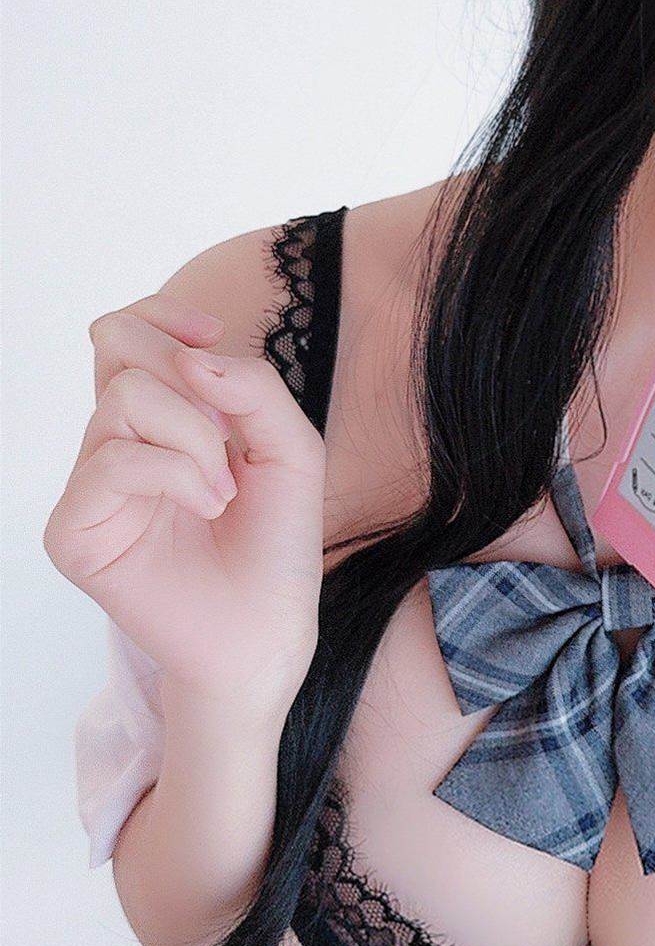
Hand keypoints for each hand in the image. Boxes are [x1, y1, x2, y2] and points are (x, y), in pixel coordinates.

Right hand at [44, 292, 327, 706]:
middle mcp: (115, 443)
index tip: (209, 331)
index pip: (126, 335)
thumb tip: (193, 358)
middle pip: (118, 348)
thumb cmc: (277, 542)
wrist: (268, 629)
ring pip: (125, 400)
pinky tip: (206, 506)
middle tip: (226, 431)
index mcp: (157, 419)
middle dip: (184, 374)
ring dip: (196, 437)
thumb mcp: (290, 448)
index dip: (160, 316)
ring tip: (223, 490)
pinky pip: (111, 462)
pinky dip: (174, 473)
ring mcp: (90, 486)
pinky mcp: (74, 531)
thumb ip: (254, 388)